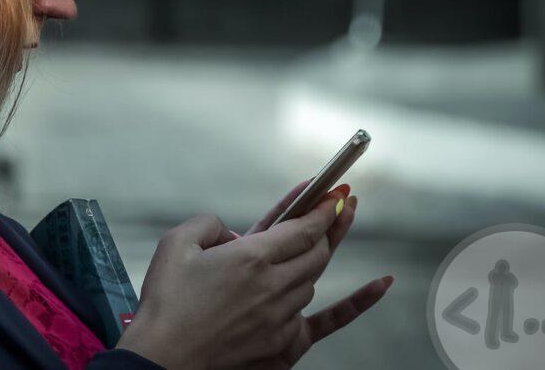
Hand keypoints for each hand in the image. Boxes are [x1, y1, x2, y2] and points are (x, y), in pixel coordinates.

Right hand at [115, 188, 374, 369]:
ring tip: (312, 239)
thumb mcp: (175, 244)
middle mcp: (273, 287)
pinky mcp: (282, 345)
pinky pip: (327, 321)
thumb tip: (234, 233)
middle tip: (339, 203)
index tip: (335, 190)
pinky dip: (358, 302)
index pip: (302, 228)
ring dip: (313, 257)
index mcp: (250, 259)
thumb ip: (209, 224)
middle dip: (329, 224)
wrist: (161, 362)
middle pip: (316, 251)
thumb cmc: (165, 303)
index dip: (322, 207)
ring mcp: (281, 318)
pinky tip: (383, 283)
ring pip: (312, 280)